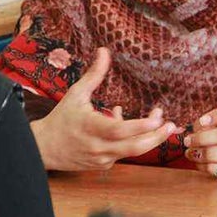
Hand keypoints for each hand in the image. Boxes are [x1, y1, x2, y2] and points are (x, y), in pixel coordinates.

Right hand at [30, 48, 175, 170]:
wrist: (44, 149)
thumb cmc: (61, 119)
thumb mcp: (76, 94)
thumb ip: (94, 75)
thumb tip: (104, 51)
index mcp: (91, 127)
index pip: (120, 130)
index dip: (140, 126)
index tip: (158, 118)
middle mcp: (99, 146)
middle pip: (134, 148)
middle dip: (157, 138)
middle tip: (172, 125)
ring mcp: (102, 158)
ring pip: (132, 152)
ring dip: (150, 139)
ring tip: (163, 125)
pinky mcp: (103, 165)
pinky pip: (123, 153)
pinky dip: (132, 141)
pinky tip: (132, 127)